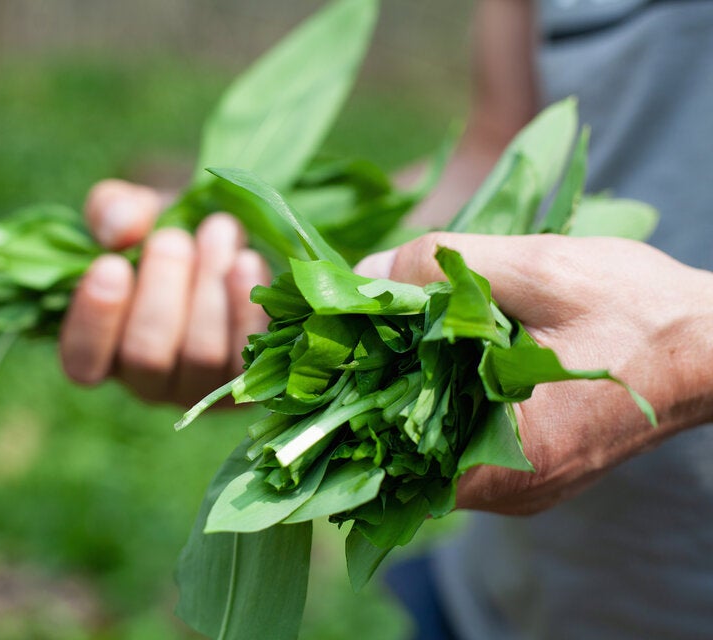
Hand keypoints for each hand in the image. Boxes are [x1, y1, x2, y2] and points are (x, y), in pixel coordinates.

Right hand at [59, 179, 270, 404]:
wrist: (226, 239)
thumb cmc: (162, 228)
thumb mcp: (130, 211)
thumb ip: (112, 211)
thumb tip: (122, 228)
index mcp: (103, 351)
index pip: (83, 361)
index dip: (95, 320)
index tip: (110, 264)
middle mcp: (148, 381)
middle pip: (147, 356)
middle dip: (161, 291)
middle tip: (173, 238)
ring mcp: (202, 385)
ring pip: (203, 356)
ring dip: (209, 291)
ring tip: (218, 232)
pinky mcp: (251, 377)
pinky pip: (251, 354)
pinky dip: (249, 308)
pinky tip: (247, 262)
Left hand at [357, 232, 712, 514]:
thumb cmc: (639, 308)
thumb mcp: (539, 269)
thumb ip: (444, 268)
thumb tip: (362, 275)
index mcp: (510, 456)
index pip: (391, 460)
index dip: (345, 413)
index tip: (320, 369)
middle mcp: (512, 490)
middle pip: (406, 461)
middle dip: (370, 402)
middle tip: (346, 348)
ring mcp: (525, 485)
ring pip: (434, 455)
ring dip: (406, 403)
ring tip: (382, 348)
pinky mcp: (535, 469)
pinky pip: (466, 449)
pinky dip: (441, 409)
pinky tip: (431, 364)